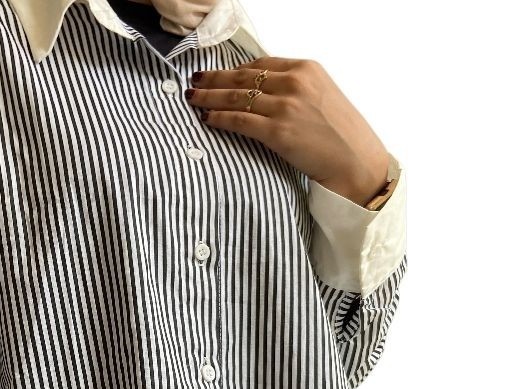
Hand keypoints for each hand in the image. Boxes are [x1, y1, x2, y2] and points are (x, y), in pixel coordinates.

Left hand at [185, 56, 389, 205]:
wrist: (356, 163)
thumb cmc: (341, 136)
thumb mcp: (322, 97)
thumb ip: (295, 90)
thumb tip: (264, 93)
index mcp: (307, 69)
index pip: (260, 65)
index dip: (234, 69)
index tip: (218, 73)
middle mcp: (295, 82)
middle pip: (243, 77)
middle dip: (214, 79)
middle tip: (194, 81)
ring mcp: (286, 106)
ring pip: (236, 96)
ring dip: (210, 96)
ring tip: (192, 98)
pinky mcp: (278, 132)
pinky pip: (239, 120)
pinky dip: (219, 117)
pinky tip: (207, 118)